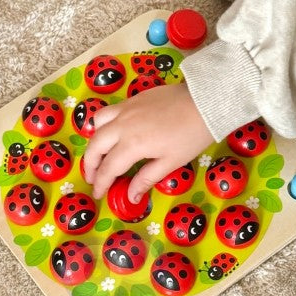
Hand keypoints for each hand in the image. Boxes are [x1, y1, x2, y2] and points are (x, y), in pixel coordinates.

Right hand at [83, 83, 213, 202]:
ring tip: (99, 154)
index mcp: (132, 144)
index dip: (102, 183)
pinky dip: (102, 124)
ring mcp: (125, 109)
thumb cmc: (191, 135)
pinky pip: (108, 111)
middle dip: (90, 165)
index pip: (109, 168)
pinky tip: (112, 132)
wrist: (205, 102)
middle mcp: (122, 125)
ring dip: (94, 142)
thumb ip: (146, 178)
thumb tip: (131, 196)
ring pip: (97, 124)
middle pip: (95, 146)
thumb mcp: (171, 162)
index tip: (99, 194)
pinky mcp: (132, 99)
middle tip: (93, 178)